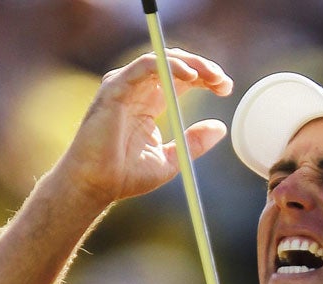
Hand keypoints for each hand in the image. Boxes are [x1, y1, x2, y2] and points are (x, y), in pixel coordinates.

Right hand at [52, 49, 232, 207]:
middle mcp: (137, 90)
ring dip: (190, 64)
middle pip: (174, 64)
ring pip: (161, 60)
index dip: (205, 79)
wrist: (96, 184)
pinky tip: (189, 76)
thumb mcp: (172, 159)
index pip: (181, 79)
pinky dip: (168, 66)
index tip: (226, 88)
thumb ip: (194, 142)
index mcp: (149, 103)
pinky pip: (145, 66)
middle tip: (223, 81)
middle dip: (202, 68)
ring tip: (212, 76)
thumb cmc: (125, 175)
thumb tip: (221, 127)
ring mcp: (125, 86)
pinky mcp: (115, 88)